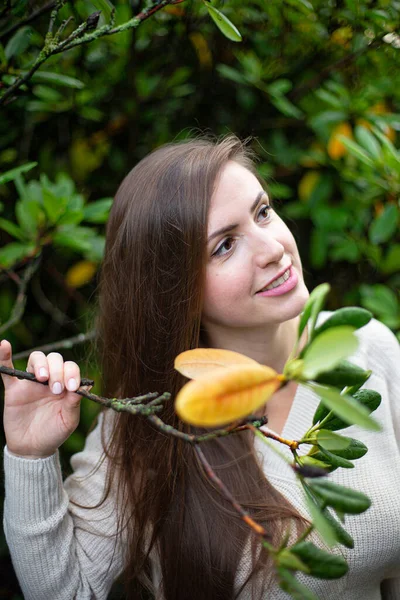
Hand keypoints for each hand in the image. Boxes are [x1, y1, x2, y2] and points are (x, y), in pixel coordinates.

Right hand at [0, 339, 90, 458]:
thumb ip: (75, 403)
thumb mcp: (68, 420)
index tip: (72, 388)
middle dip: (57, 370)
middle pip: (54, 358)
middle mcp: (49, 380)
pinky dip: (4, 357)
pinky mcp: (14, 390)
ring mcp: (31, 383)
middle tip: (56, 389)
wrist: (33, 449)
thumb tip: (86, 385)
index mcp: (65, 385)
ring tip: (41, 378)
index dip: (72, 373)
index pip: (70, 367)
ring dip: (40, 364)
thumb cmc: (54, 433)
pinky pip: (7, 370)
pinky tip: (4, 345)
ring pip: (35, 359)